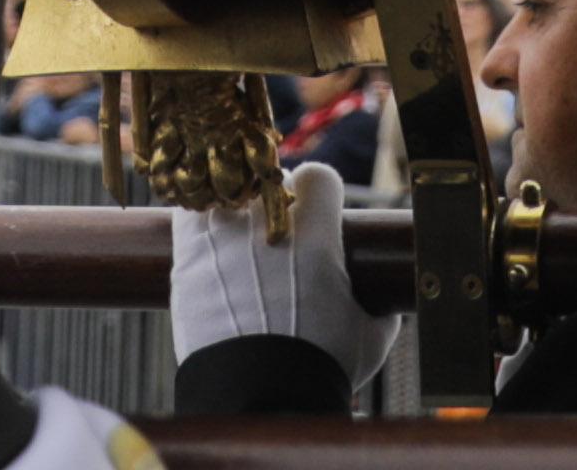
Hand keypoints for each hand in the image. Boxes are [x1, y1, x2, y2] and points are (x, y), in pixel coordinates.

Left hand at [168, 160, 385, 376]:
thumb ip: (379, 307)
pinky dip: (199, 224)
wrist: (259, 399)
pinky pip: (189, 216)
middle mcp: (267, 225)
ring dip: (238, 211)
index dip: (322, 196)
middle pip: (272, 184)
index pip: (319, 177)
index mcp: (316, 234)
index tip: (321, 217)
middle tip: (282, 240)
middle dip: (280, 206)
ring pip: (228, 194)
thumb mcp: (370, 336)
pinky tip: (208, 245)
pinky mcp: (187, 258)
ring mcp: (223, 237)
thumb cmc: (321, 370)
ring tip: (242, 242)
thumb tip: (388, 303)